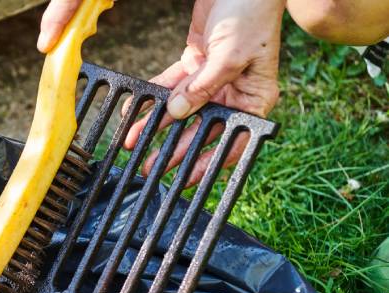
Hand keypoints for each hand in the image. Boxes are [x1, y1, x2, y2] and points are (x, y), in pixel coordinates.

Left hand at [37, 0, 284, 186]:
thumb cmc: (252, 13)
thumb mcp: (231, 54)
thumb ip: (204, 86)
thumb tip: (179, 112)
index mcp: (255, 98)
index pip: (234, 140)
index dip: (210, 163)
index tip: (188, 179)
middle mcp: (233, 94)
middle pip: (201, 130)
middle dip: (175, 150)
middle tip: (151, 165)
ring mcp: (212, 81)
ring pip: (181, 112)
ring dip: (157, 127)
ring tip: (134, 142)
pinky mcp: (193, 65)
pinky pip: (169, 87)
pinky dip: (152, 98)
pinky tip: (135, 110)